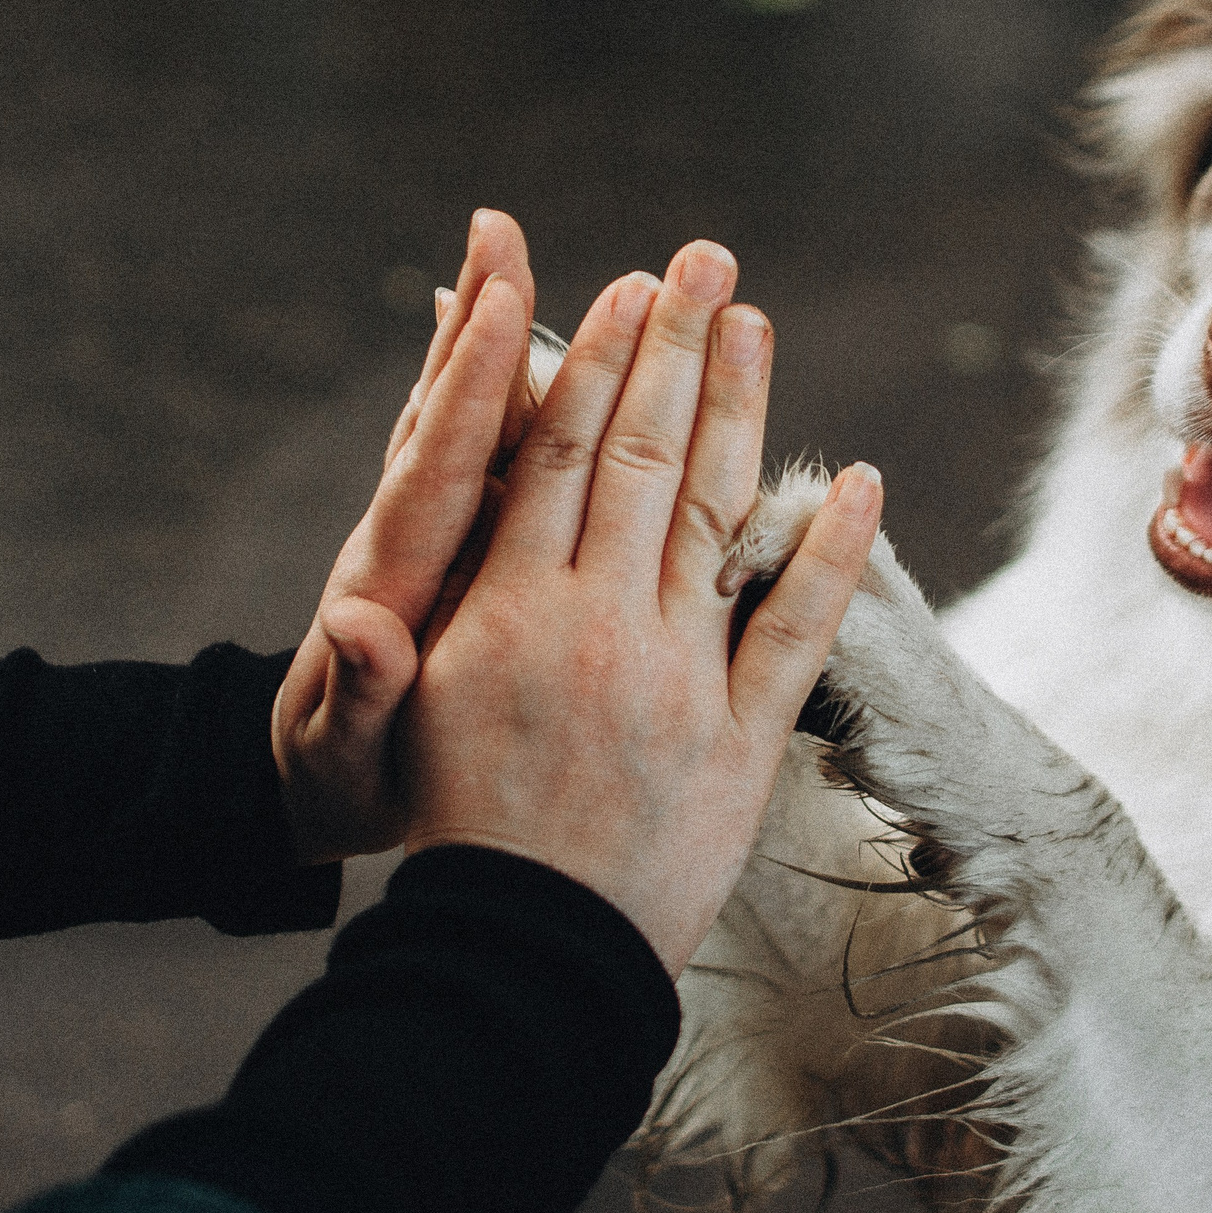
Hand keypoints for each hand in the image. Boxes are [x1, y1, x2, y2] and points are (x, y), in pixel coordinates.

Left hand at [272, 210, 537, 860]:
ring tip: (500, 243)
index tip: (500, 305)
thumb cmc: (338, 784)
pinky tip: (497, 324)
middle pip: (444, 414)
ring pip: (457, 415)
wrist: (297, 786)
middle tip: (501, 232)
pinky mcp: (435, 538)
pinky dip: (484, 381)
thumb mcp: (349, 757)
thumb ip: (360, 693)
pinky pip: (469, 444)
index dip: (471, 390)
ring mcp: (417, 531)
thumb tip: (351, 627)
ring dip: (479, 332)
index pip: (437, 468)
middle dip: (476, 327)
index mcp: (397, 582)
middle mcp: (404, 537)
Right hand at [396, 239, 883, 973]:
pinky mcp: (743, 739)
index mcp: (510, 611)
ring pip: (718, 515)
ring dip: (741, 412)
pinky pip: (798, 630)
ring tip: (756, 324)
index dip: (596, 360)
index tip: (627, 288)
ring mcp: (680, 675)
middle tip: (705, 257)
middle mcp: (600, 624)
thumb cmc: (443, 839)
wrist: (522, 955)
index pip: (560, 453)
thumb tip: (354, 612)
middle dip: (674, 345)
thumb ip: (382, 656)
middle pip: (644, 456)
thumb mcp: (386, 736)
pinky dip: (832, 553)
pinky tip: (857, 481)